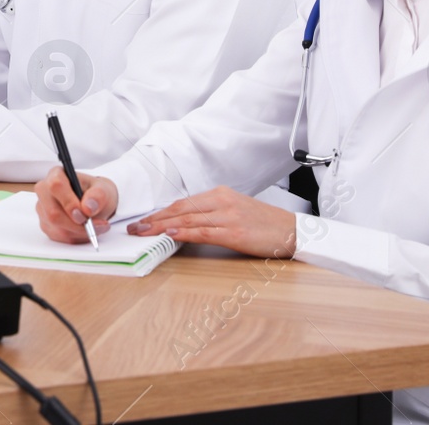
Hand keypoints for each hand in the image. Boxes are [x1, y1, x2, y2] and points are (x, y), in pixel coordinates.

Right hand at [36, 166, 117, 243]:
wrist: (94, 204)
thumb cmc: (96, 193)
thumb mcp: (103, 190)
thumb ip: (98, 195)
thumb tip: (88, 207)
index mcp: (56, 175)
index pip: (55, 186)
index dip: (69, 202)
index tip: (84, 214)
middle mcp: (45, 191)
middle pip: (52, 212)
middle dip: (75, 224)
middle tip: (93, 224)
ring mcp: (43, 209)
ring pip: (57, 227)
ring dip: (79, 232)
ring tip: (96, 227)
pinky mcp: (46, 225)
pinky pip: (59, 237)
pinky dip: (76, 237)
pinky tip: (85, 230)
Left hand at [127, 186, 297, 257]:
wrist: (293, 231)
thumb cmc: (265, 224)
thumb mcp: (236, 211)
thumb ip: (212, 213)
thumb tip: (185, 223)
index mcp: (220, 194)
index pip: (182, 203)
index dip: (160, 212)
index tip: (144, 221)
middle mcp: (221, 201)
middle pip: (180, 209)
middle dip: (154, 219)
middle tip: (135, 228)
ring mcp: (227, 215)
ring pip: (187, 219)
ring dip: (162, 226)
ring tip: (144, 233)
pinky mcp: (234, 231)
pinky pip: (203, 231)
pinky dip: (184, 232)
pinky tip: (170, 234)